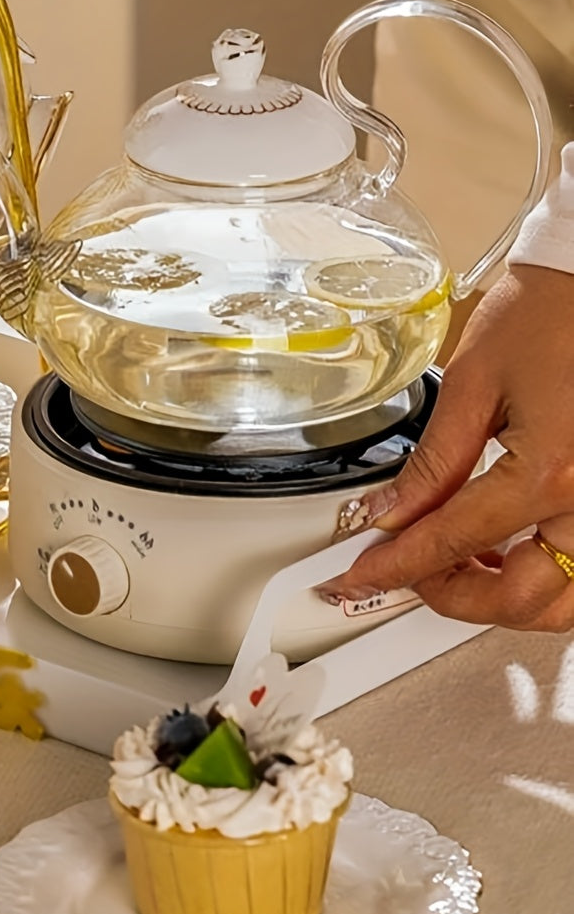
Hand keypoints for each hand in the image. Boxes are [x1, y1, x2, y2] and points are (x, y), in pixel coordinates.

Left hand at [319, 265, 573, 629]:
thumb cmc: (551, 313)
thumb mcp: (471, 385)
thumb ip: (431, 464)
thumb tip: (389, 513)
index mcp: (551, 472)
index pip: (453, 542)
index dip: (396, 566)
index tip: (361, 576)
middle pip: (521, 598)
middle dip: (452, 597)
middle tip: (404, 573)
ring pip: (567, 601)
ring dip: (507, 599)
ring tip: (456, 565)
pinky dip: (546, 576)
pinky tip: (506, 551)